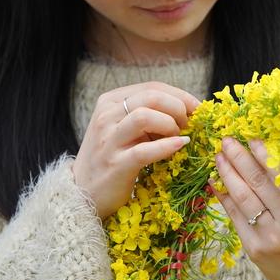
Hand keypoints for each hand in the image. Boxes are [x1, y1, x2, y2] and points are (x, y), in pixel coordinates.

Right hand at [73, 81, 199, 219]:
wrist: (83, 192)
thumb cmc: (112, 158)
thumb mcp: (124, 129)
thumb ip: (147, 114)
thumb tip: (186, 109)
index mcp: (109, 101)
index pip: (152, 87)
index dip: (179, 95)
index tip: (196, 108)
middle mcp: (106, 116)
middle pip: (151, 96)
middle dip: (178, 108)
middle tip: (188, 124)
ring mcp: (108, 140)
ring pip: (145, 116)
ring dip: (170, 125)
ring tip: (178, 136)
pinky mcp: (115, 164)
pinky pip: (145, 150)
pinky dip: (168, 146)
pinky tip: (180, 146)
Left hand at [211, 137, 279, 279]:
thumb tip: (278, 153)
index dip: (266, 155)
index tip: (253, 137)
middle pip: (259, 183)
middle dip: (240, 158)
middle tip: (227, 140)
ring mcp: (270, 237)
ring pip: (244, 198)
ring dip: (228, 173)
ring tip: (218, 156)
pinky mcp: (254, 249)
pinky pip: (235, 217)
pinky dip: (224, 197)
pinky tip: (215, 182)